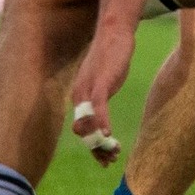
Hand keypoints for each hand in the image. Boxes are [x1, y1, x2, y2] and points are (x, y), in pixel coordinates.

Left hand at [68, 22, 136, 165]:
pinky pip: (98, 106)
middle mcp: (80, 96)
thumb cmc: (111, 59)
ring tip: (112, 153)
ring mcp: (88, 89)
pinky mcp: (100, 82)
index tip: (104, 160)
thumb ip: (100, 100)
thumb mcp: (104, 83)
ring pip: (89, 122)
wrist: (114, 33)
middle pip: (84, 130)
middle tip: (108, 161)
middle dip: (95, 149)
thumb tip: (102, 116)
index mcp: (80, 98)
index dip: (92, 147)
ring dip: (99, 140)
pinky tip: (108, 134)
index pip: (83, 129)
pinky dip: (101, 121)